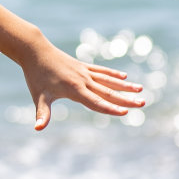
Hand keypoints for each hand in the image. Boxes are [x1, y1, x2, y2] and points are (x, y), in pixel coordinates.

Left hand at [20, 39, 144, 130]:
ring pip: (108, 80)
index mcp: (75, 89)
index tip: (125, 113)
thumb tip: (38, 128)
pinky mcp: (83, 66)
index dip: (110, 108)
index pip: (96, 102)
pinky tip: (124, 78)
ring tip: (140, 90)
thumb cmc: (36, 76)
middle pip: (108, 92)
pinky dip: (113, 75)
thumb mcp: (39, 96)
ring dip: (125, 86)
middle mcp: (83, 80)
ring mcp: (84, 72)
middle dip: (126, 99)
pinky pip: (101, 71)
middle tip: (143, 103)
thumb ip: (42, 113)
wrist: (35, 50)